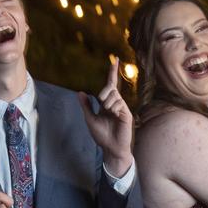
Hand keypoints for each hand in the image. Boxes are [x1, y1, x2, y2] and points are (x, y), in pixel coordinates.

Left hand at [78, 56, 133, 175]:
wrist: (111, 148)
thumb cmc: (101, 136)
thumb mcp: (90, 119)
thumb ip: (86, 106)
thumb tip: (79, 92)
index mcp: (107, 103)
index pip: (111, 85)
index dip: (112, 72)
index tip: (114, 59)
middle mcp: (116, 103)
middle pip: (110, 87)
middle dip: (104, 92)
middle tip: (101, 103)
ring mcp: (122, 108)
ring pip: (114, 95)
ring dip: (107, 103)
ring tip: (108, 113)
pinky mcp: (127, 113)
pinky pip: (119, 103)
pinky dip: (113, 108)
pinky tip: (114, 116)